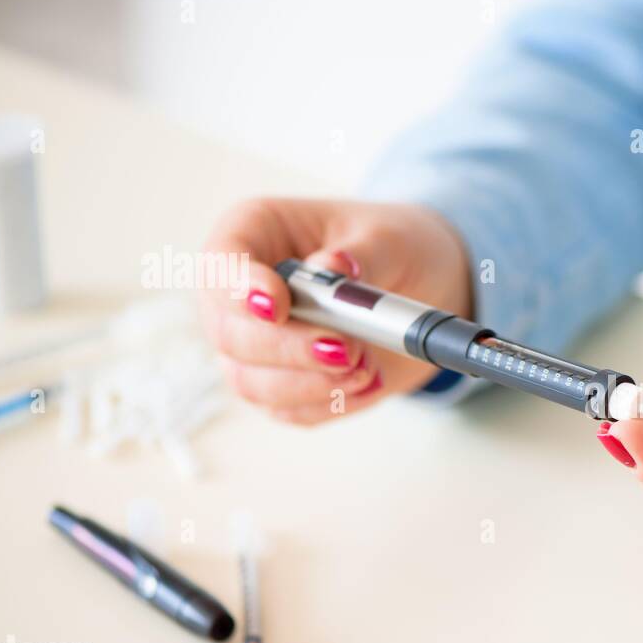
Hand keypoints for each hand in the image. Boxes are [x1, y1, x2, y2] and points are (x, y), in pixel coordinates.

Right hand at [200, 198, 470, 424]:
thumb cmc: (394, 246)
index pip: (220, 264)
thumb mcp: (390, 237)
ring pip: (252, 382)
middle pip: (230, 335)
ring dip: (313, 384)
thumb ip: (362, 255)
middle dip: (290, 350)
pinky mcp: (283, 384)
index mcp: (254, 233)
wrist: (422, 287)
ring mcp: (255, 344)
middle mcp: (241, 292)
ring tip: (369, 366)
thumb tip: (333, 270)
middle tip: (348, 350)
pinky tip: (370, 383)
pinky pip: (290, 410)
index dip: (240, 289)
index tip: (278, 305)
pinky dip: (332, 403)